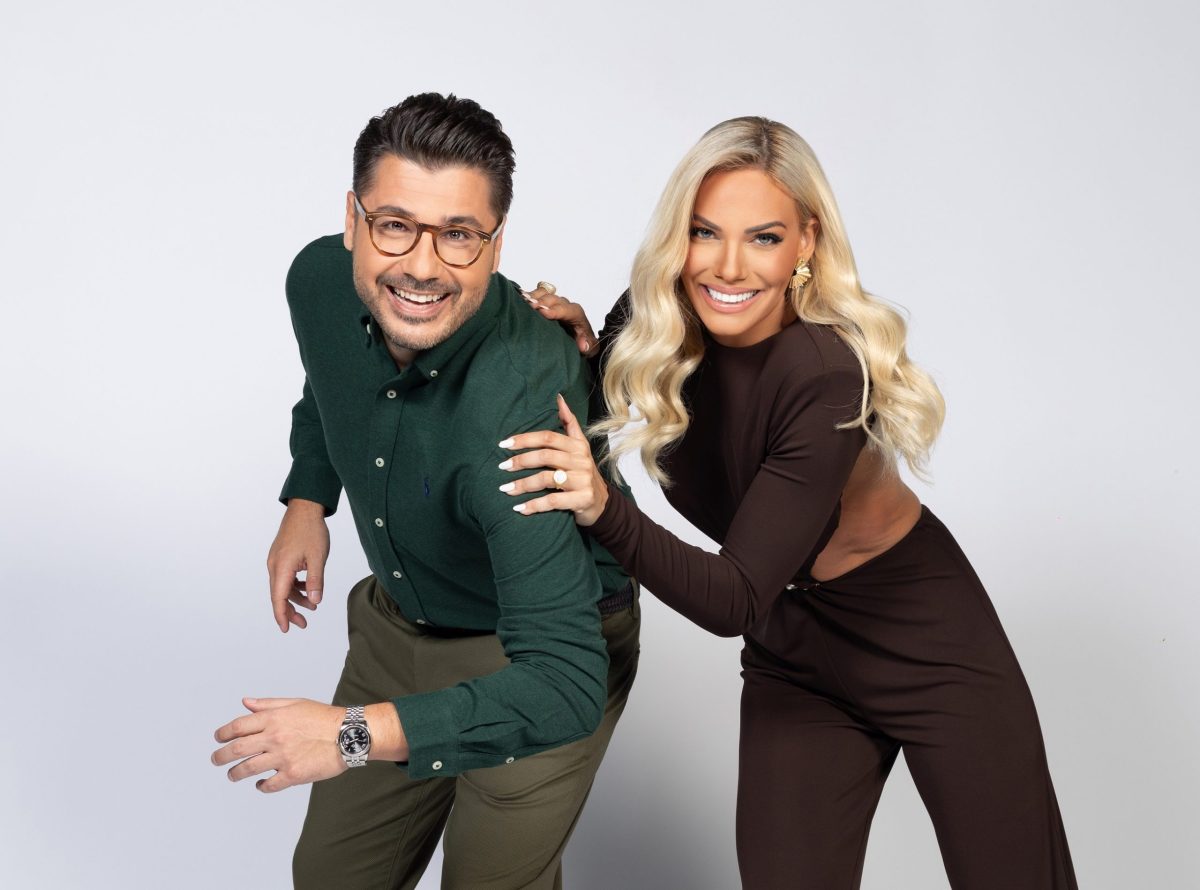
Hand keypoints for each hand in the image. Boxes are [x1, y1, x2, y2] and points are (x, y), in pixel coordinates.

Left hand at [211, 697, 345, 792]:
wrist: (349, 734)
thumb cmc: (323, 718)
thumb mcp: (295, 703)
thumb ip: (268, 704)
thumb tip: (245, 703)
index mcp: (274, 718)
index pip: (238, 726)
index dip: (223, 733)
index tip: (218, 738)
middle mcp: (275, 737)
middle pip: (237, 749)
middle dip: (221, 756)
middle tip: (216, 759)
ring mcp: (283, 757)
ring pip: (247, 769)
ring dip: (235, 773)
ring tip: (232, 775)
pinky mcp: (293, 775)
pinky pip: (269, 785)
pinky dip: (261, 786)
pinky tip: (260, 784)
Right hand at [267, 499, 329, 631]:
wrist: (305, 508)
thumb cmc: (311, 530)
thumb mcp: (317, 557)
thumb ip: (315, 581)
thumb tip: (315, 601)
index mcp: (281, 567)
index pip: (278, 598)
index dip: (282, 615)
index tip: (286, 629)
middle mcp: (274, 566)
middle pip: (278, 595)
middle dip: (290, 611)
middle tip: (303, 624)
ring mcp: (276, 561)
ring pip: (282, 587)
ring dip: (295, 598)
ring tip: (312, 606)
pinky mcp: (281, 557)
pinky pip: (285, 577)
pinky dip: (295, 586)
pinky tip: (308, 588)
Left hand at [499, 394, 609, 526]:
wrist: (601, 503)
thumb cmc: (583, 473)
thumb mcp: (580, 446)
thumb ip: (569, 422)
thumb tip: (559, 398)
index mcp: (578, 446)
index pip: (548, 437)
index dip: (525, 439)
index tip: (504, 444)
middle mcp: (581, 461)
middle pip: (545, 456)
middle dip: (521, 461)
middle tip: (502, 467)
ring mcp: (582, 480)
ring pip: (547, 479)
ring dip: (523, 484)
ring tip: (505, 489)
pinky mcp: (581, 499)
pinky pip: (553, 501)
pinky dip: (534, 505)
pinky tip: (520, 509)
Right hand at [520, 283, 597, 355]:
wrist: (577, 339)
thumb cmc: (583, 342)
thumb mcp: (590, 347)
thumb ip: (588, 345)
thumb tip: (583, 345)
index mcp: (576, 314)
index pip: (567, 310)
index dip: (555, 310)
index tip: (544, 312)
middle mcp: (564, 305)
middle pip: (553, 300)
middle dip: (542, 302)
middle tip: (531, 306)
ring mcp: (552, 303)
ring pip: (543, 294)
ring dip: (533, 297)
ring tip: (522, 299)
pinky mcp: (542, 303)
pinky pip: (535, 294)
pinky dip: (527, 296)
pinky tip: (519, 298)